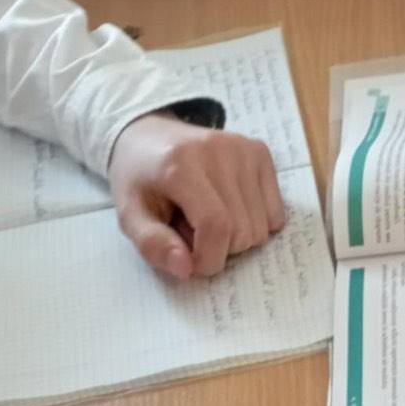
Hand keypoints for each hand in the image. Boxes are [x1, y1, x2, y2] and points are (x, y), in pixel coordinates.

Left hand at [109, 112, 284, 279]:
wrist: (148, 136)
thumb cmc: (139, 181)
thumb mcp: (130, 216)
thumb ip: (153, 245)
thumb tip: (186, 269)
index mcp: (182, 165)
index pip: (216, 226)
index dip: (208, 259)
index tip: (191, 263)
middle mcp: (219, 151)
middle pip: (242, 232)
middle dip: (219, 249)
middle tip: (192, 232)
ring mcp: (244, 150)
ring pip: (261, 228)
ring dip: (236, 238)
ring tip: (208, 218)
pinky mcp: (259, 153)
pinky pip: (275, 214)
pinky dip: (254, 224)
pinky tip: (230, 209)